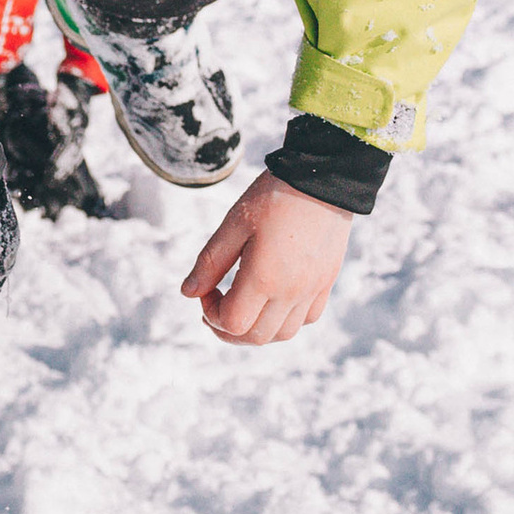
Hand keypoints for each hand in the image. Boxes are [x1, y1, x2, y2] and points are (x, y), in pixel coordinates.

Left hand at [180, 172, 354, 348]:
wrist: (324, 176)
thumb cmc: (274, 196)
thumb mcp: (234, 224)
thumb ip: (210, 262)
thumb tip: (187, 292)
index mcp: (264, 278)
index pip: (231, 322)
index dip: (210, 313)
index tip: (206, 289)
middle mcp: (291, 292)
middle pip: (256, 337)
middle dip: (229, 329)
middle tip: (216, 304)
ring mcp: (312, 289)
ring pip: (282, 333)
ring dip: (257, 329)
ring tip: (244, 304)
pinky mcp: (327, 282)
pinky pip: (307, 319)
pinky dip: (285, 319)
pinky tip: (274, 298)